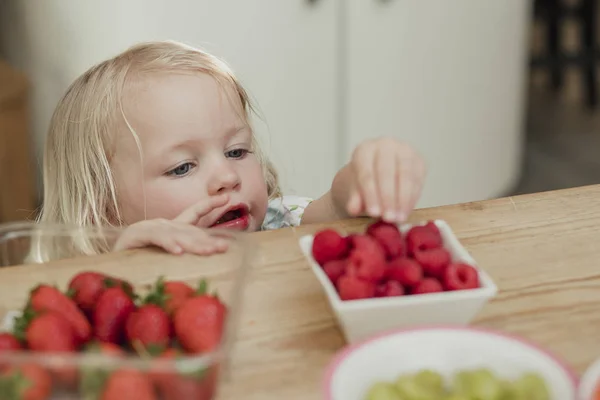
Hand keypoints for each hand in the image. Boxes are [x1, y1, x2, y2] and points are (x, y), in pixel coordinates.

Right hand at [113, 194, 229, 254]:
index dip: (209, 204)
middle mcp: (163, 225)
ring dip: (194, 244)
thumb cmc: (139, 258)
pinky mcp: (136, 235)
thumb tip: (210, 254)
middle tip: (224, 247)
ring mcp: (150, 228)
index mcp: (173, 227)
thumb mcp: (166, 254)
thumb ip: (185, 250)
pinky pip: (156, 239)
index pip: (194, 212)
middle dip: (209, 239)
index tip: (227, 197)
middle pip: (190, 231)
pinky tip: (178, 252)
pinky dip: (168, 244)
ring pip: (176, 235)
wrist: (109, 261)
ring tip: (209, 251)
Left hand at [344, 138, 425, 222]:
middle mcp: (385, 145)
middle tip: (388, 218)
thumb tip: (354, 209)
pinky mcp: (419, 161)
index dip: (370, 194)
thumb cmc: (364, 184)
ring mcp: (404, 150)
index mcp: (364, 149)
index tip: (373, 213)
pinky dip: (412, 198)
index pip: (367, 173)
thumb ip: (354, 199)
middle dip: (388, 198)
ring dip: (403, 199)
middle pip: (387, 172)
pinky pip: (418, 180)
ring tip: (399, 218)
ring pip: (406, 175)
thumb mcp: (355, 191)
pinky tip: (406, 212)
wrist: (378, 175)